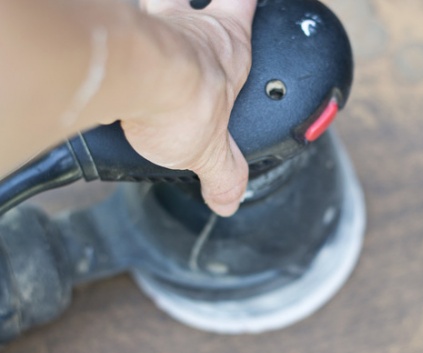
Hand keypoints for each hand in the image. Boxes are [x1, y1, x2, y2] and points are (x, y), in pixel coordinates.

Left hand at [121, 0, 255, 216]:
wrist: (137, 83)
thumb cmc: (182, 101)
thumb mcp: (210, 154)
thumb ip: (224, 176)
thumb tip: (230, 199)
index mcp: (230, 50)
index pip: (246, 8)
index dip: (245, 7)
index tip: (246, 8)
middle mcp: (196, 28)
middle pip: (200, 2)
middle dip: (196, 11)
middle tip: (194, 24)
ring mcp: (158, 22)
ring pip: (161, 7)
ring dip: (158, 21)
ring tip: (153, 51)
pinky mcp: (121, 27)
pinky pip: (122, 21)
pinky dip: (119, 33)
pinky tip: (113, 52)